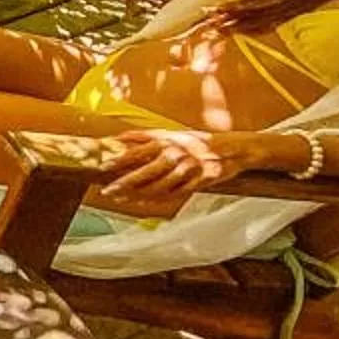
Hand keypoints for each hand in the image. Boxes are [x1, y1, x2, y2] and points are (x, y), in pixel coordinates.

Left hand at [92, 128, 236, 216]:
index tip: (104, 166)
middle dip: (125, 183)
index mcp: (168, 141)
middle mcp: (177, 155)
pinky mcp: (200, 182)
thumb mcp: (171, 133)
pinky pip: (176, 194)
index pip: (140, 151)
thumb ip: (145, 136)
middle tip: (107, 191)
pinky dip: (159, 200)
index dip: (121, 159)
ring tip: (121, 200)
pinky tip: (144, 204)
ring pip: (159, 187)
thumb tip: (119, 137)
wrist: (233, 149)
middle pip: (146, 172)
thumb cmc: (197, 141)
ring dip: (138, 195)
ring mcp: (189, 170)